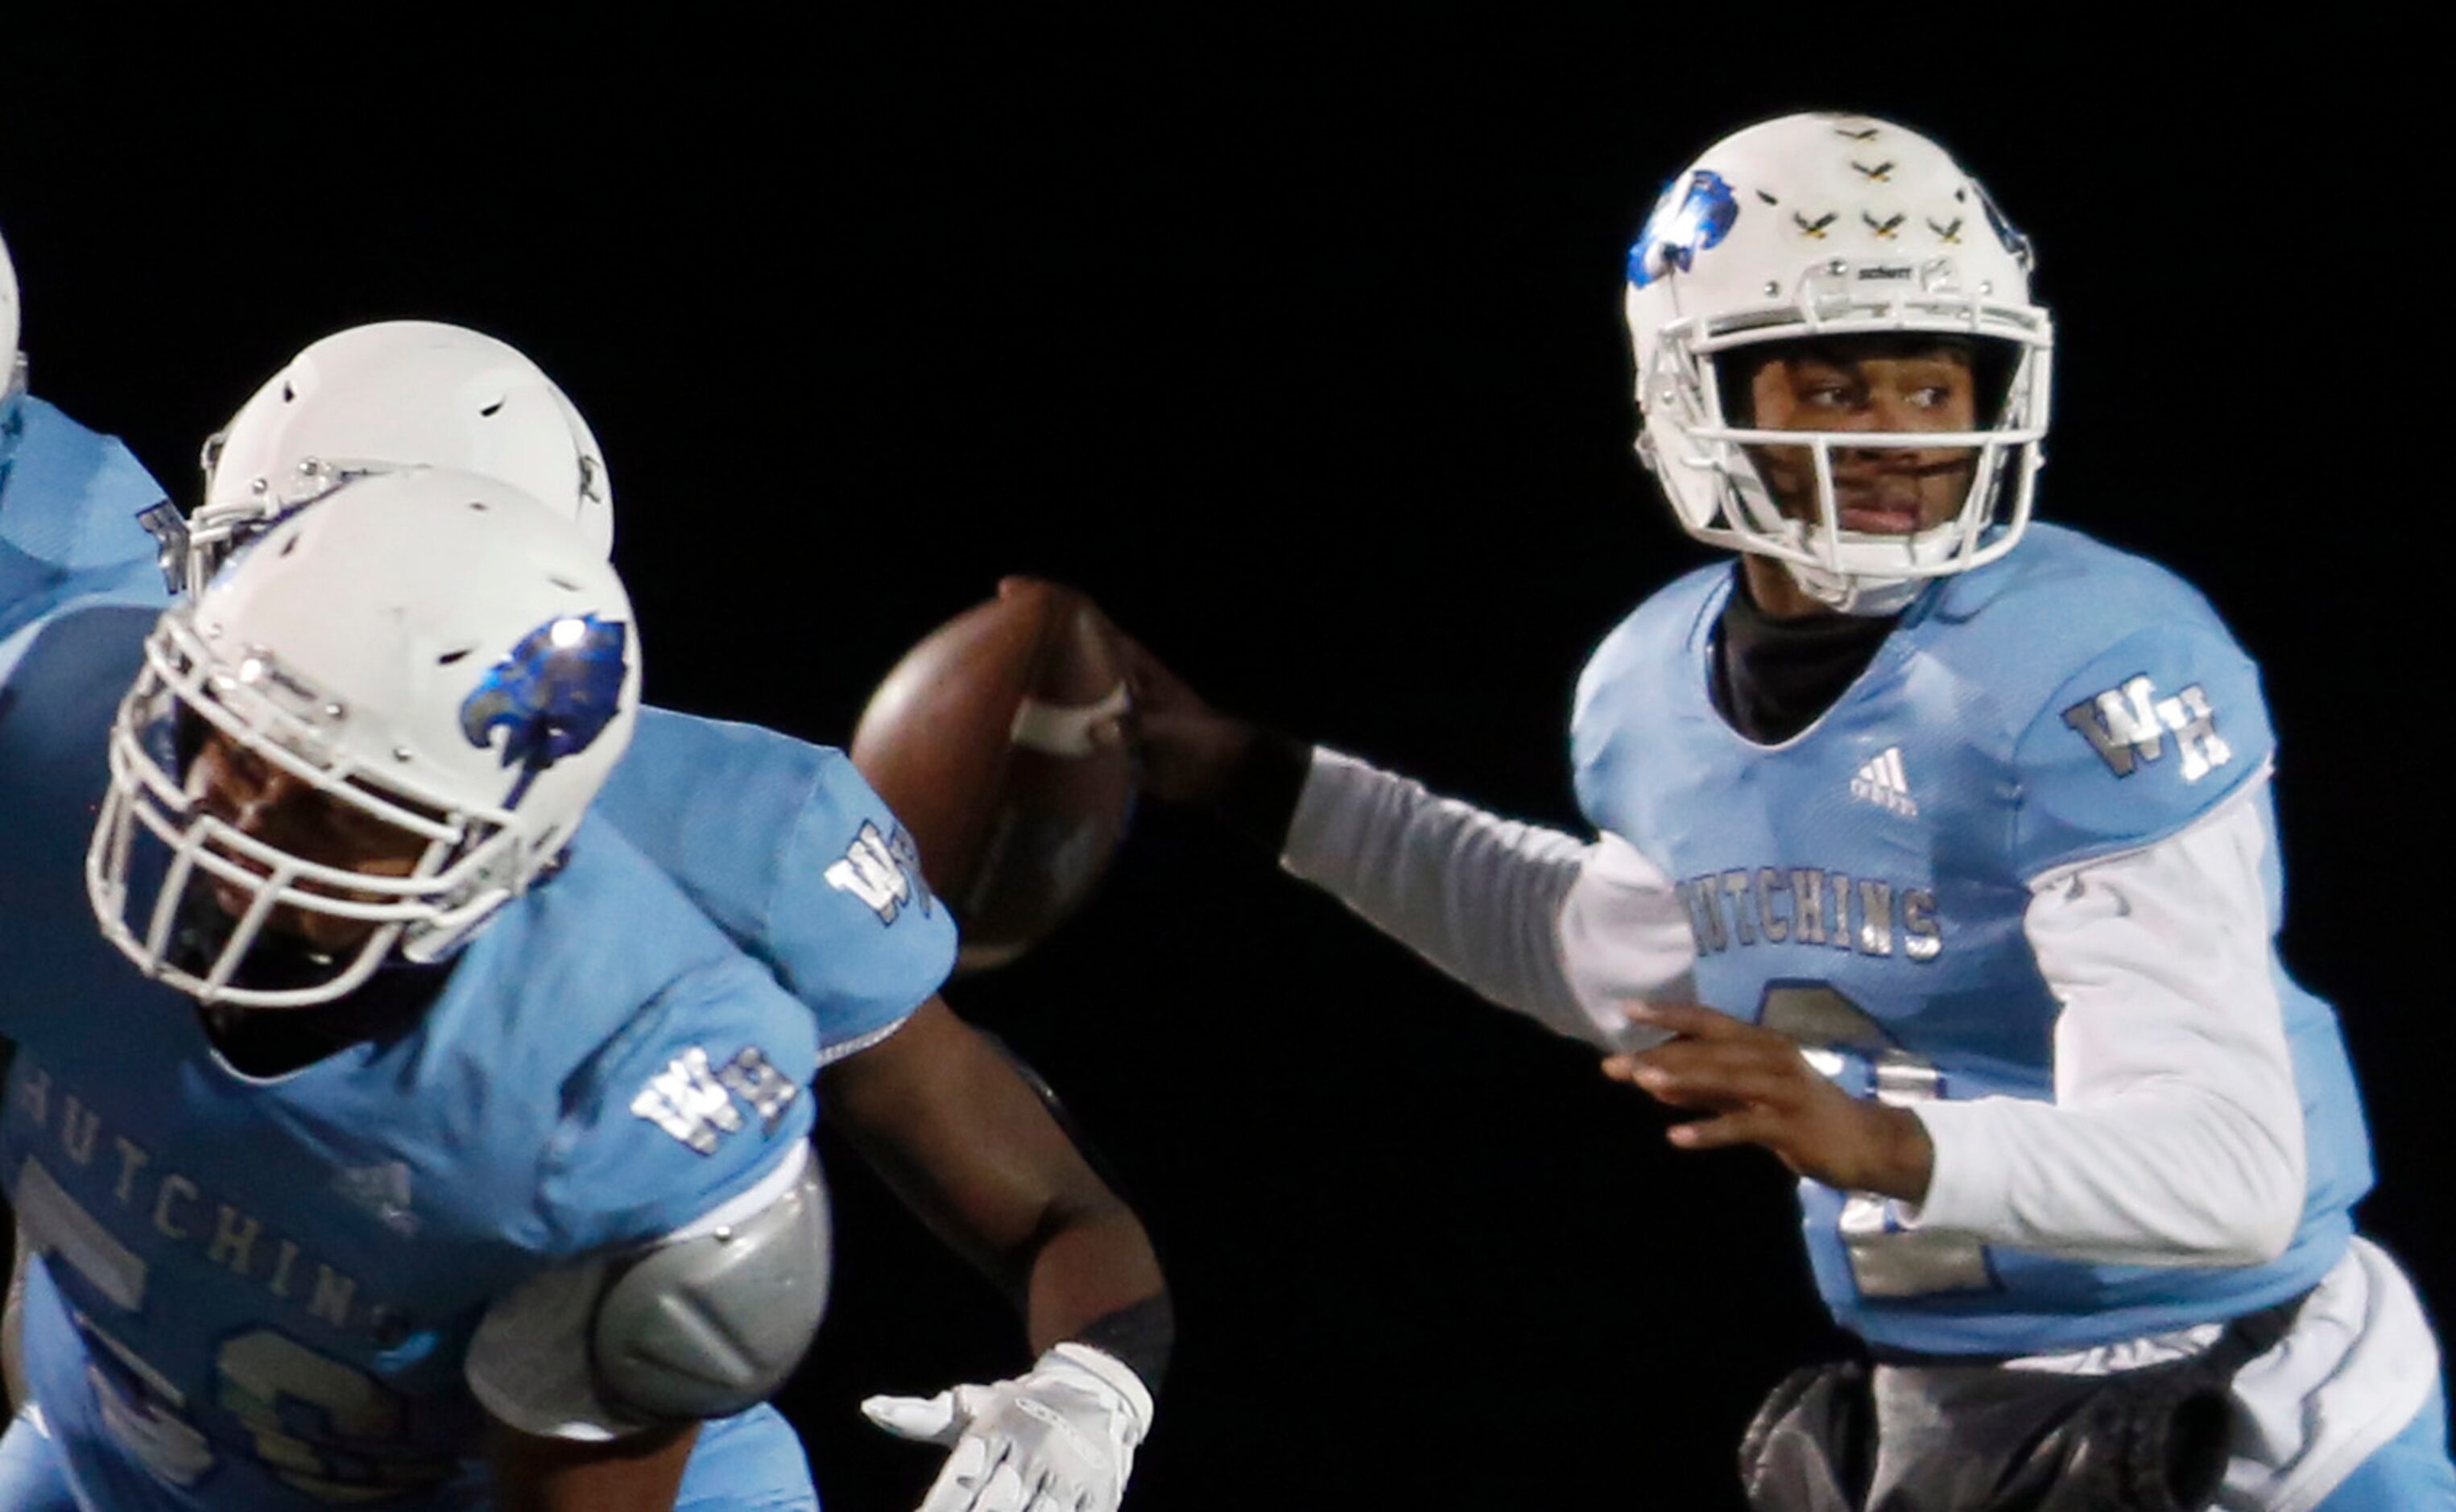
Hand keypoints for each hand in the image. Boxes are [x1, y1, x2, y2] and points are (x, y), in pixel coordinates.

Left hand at [863, 1342, 1153, 1511]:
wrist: (1096, 1390)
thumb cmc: (1016, 1408)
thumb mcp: (971, 1406)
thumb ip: (920, 1416)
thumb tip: (868, 1407)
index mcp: (996, 1430)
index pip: (961, 1480)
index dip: (939, 1508)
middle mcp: (1032, 1451)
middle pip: (997, 1503)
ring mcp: (1068, 1476)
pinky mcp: (1097, 1496)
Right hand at [997, 577, 1254, 803]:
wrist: (1217, 772)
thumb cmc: (1201, 741)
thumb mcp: (1173, 732)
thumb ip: (1138, 729)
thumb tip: (1098, 733)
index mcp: (1125, 658)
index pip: (1081, 614)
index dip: (1045, 597)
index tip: (1008, 590)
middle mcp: (1107, 674)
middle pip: (1058, 644)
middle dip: (1022, 637)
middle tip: (977, 642)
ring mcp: (1101, 703)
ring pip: (1055, 683)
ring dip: (1024, 681)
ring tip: (980, 684)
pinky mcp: (1099, 734)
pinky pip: (1060, 723)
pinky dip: (1037, 723)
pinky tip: (1006, 733)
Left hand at [1601, 1003, 1933, 1201]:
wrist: (1866, 1143)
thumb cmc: (1802, 1116)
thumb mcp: (1748, 1097)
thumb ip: (1704, 1089)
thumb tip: (1652, 1081)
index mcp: (1760, 1043)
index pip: (1709, 1021)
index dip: (1669, 1013)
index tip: (1628, 1009)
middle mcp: (1771, 1057)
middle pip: (1708, 1051)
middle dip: (1659, 1057)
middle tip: (1614, 1066)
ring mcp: (1783, 1089)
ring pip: (1725, 1080)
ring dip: (1681, 1081)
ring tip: (1641, 1084)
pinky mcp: (1791, 1125)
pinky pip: (1743, 1127)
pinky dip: (1708, 1131)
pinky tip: (1676, 1138)